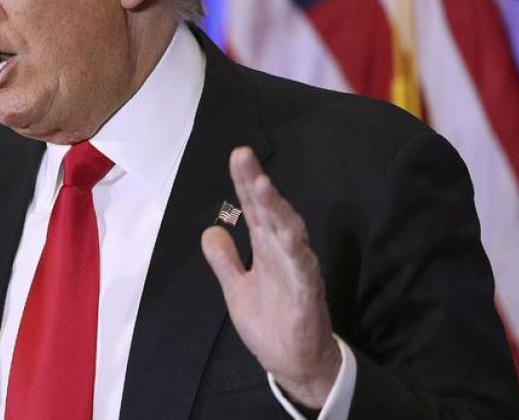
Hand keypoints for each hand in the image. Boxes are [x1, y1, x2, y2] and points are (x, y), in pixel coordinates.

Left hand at [200, 147, 340, 408]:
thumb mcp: (236, 289)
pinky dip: (297, 253)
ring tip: (263, 186)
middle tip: (243, 156)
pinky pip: (304, 270)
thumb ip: (224, 260)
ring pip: (290, 233)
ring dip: (277, 209)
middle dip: (258, 183)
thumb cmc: (270, 323)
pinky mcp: (308, 295)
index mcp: (266, 249)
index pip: (254, 210)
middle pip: (271, 212)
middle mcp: (284, 253)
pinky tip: (289, 235)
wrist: (295, 364)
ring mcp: (298, 271)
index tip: (237, 155)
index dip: (245, 183)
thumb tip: (210, 229)